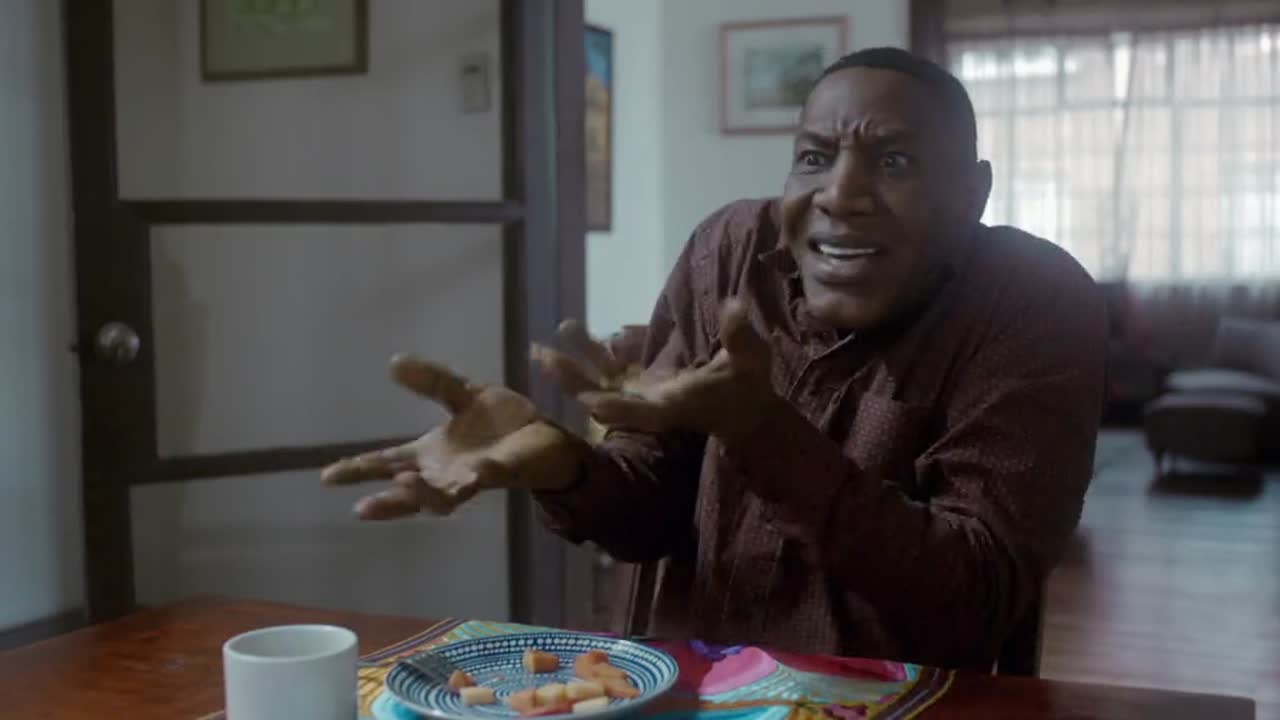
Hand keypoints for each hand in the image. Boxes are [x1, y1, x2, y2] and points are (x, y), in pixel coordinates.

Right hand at [321, 355, 585, 519]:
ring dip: (424, 493)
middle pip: (407, 493)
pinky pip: (489, 478)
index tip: (326, 477)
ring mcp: (473, 478)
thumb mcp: (463, 394)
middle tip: (360, 508)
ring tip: (404, 482)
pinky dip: (479, 475)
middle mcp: (446, 473)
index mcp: (431, 454)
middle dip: (386, 502)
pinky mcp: (503, 474)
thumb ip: (431, 382)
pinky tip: (472, 473)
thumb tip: (393, 362)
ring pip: (443, 497)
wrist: (546, 434)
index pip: (386, 463)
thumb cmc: (502, 422)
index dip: (357, 470)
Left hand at [533, 300, 779, 439]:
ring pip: (600, 385)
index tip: (592, 403)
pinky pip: (606, 372)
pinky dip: (587, 356)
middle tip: (545, 359)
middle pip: (608, 400)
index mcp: (677, 407)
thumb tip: (734, 305)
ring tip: (540, 347)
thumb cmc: (748, 384)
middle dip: (576, 384)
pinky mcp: (638, 387)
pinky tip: (566, 331)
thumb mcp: (750, 359)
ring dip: (571, 370)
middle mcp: (652, 407)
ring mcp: (641, 398)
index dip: (620, 409)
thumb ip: (739, 335)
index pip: (645, 413)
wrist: (743, 406)